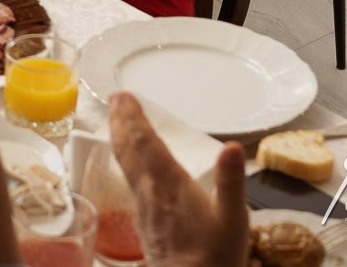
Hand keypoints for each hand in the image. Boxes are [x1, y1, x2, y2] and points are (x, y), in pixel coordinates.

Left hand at [109, 92, 248, 266]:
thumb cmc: (214, 256)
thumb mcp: (233, 218)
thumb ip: (231, 181)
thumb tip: (232, 146)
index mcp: (170, 185)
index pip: (145, 143)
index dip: (133, 117)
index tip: (123, 95)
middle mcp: (149, 192)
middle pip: (127, 150)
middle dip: (119, 122)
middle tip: (113, 100)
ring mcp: (143, 208)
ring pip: (125, 166)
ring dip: (119, 141)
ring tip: (116, 124)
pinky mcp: (143, 223)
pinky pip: (130, 183)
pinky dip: (127, 163)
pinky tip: (132, 167)